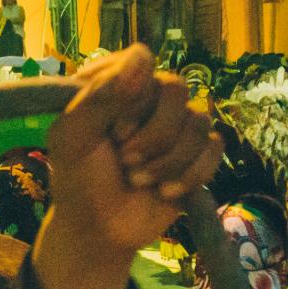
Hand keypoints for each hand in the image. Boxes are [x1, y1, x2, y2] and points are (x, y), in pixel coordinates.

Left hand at [45, 46, 219, 252]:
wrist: (100, 231)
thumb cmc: (79, 179)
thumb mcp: (73, 137)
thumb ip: (99, 95)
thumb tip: (143, 57)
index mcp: (113, 83)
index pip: (141, 61)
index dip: (134, 98)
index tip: (114, 132)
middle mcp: (147, 97)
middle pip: (176, 89)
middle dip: (153, 135)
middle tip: (125, 161)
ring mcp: (175, 124)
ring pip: (198, 121)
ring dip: (167, 160)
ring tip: (138, 180)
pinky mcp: (196, 153)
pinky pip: (214, 147)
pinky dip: (190, 175)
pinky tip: (165, 192)